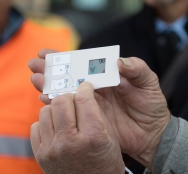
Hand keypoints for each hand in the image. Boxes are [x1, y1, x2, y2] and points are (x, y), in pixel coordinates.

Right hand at [29, 49, 170, 169]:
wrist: (153, 134)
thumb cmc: (152, 105)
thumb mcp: (149, 83)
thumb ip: (137, 69)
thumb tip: (120, 62)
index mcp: (106, 75)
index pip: (83, 62)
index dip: (65, 57)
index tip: (47, 53)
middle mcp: (94, 87)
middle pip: (69, 75)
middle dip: (50, 69)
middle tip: (34, 64)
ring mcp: (90, 103)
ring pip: (65, 91)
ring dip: (49, 85)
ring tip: (35, 79)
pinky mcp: (88, 118)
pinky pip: (69, 110)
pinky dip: (56, 104)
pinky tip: (44, 99)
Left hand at [30, 82, 124, 173]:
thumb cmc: (105, 161)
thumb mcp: (110, 136)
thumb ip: (96, 112)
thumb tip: (82, 91)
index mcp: (92, 136)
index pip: (83, 99)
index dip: (85, 88)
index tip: (85, 87)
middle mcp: (69, 143)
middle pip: (61, 101)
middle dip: (70, 97)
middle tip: (75, 102)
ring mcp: (51, 150)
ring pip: (45, 110)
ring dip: (56, 110)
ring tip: (66, 117)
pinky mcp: (40, 156)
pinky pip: (36, 126)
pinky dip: (46, 124)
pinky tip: (57, 130)